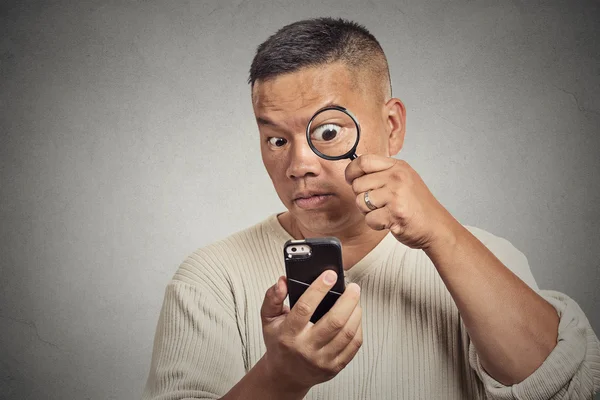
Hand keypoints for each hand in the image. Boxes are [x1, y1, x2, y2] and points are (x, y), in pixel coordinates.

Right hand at [260, 271, 362, 392]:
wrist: (285, 375)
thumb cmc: (279, 343)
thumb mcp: (269, 319)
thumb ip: (273, 298)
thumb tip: (283, 282)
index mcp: (288, 334)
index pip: (305, 308)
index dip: (319, 289)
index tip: (330, 275)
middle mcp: (306, 349)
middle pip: (334, 322)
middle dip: (348, 300)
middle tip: (353, 287)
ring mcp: (322, 360)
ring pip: (347, 333)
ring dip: (356, 312)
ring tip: (355, 300)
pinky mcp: (334, 367)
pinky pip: (353, 346)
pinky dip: (358, 327)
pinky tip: (355, 317)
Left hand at [345, 154, 459, 249]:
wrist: (436, 227)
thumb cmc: (417, 206)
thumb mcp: (403, 179)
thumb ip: (382, 173)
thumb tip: (353, 173)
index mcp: (398, 167)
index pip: (364, 161)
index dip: (351, 171)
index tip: (350, 179)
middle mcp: (397, 177)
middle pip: (358, 184)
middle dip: (361, 197)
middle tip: (377, 204)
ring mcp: (396, 195)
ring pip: (361, 202)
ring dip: (368, 212)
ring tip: (385, 212)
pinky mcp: (395, 213)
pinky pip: (369, 219)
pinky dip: (376, 224)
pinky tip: (389, 221)